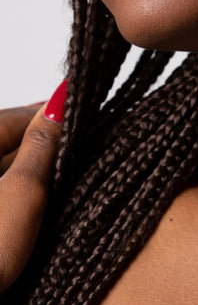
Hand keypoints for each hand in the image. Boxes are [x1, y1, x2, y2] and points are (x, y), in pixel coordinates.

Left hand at [0, 81, 65, 293]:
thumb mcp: (24, 192)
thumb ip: (44, 146)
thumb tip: (60, 106)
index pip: (17, 118)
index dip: (54, 115)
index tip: (83, 115)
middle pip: (11, 141)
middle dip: (46, 144)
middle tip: (81, 149)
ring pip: (7, 166)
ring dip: (34, 168)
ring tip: (65, 177)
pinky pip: (1, 188)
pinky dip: (19, 188)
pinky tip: (40, 199)